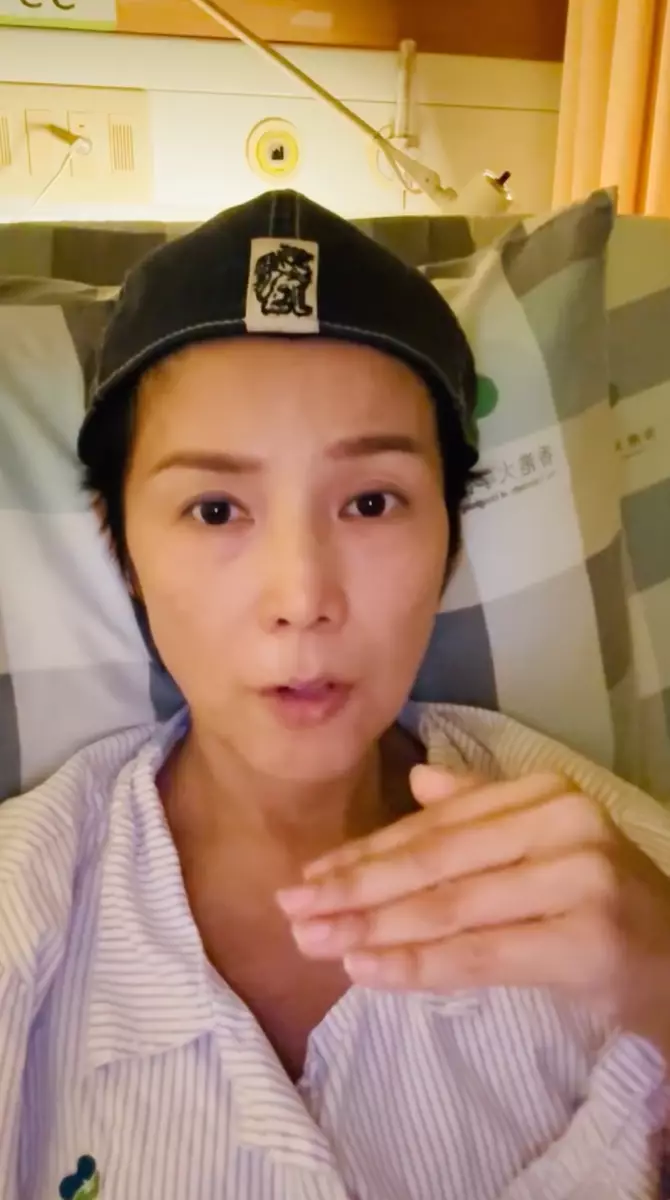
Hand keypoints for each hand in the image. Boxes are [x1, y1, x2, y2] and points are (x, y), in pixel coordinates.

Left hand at [276, 767, 669, 1059]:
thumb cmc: (596, 899)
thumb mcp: (542, 843)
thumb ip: (481, 812)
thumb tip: (418, 780)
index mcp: (541, 793)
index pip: (434, 826)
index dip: (367, 851)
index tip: (309, 874)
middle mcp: (561, 822)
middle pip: (432, 862)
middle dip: (353, 889)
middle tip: (291, 909)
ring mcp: (577, 878)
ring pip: (447, 907)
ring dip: (371, 928)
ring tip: (314, 941)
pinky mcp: (585, 939)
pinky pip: (480, 953)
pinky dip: (416, 965)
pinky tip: (366, 972)